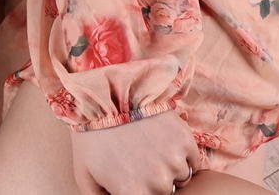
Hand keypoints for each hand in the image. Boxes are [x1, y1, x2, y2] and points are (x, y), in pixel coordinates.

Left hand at [70, 110, 200, 194]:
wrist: (106, 93)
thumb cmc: (92, 136)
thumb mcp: (84, 175)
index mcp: (133, 193)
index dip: (137, 190)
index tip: (132, 178)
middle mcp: (158, 182)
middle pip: (164, 192)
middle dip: (152, 180)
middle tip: (137, 158)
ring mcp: (174, 161)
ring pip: (181, 177)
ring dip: (169, 167)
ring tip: (149, 147)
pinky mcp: (185, 141)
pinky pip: (194, 161)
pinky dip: (183, 155)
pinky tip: (164, 140)